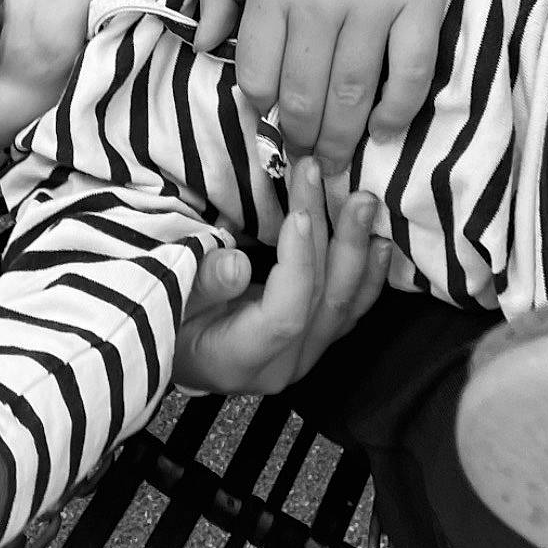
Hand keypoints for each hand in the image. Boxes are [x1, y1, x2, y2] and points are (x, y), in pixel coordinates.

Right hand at [173, 158, 390, 394]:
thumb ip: (201, 285)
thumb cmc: (166, 321)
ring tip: (365, 203)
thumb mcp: (166, 302)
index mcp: (240, 360)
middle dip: (327, 235)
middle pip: (319, 299)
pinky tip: (380, 242)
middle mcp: (283, 365)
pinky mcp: (318, 340)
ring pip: (344, 304)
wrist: (182, 352)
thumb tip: (235, 262)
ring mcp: (306, 355)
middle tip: (330, 181)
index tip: (299, 215)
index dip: (297, 265)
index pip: (285, 315)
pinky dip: (368, 274)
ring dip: (356, 248)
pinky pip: (351, 309)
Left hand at [197, 0, 460, 173]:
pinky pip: (407, 77)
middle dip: (302, 140)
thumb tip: (201, 43)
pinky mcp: (420, 6)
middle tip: (308, 160)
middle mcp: (317, 0)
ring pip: (352, 96)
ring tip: (340, 158)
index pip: (257, 74)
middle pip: (302, 96)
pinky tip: (385, 128)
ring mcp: (372, 5)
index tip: (271, 125)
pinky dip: (395, 113)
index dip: (261, 111)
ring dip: (344, 139)